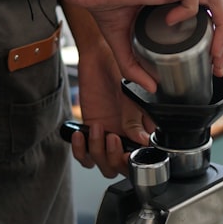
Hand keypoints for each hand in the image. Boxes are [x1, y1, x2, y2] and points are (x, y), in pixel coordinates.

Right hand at [46, 0, 222, 91]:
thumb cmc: (100, 0)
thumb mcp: (120, 41)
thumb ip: (134, 65)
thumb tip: (151, 87)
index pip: (209, 9)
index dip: (217, 34)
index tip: (212, 61)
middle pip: (221, 4)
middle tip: (217, 63)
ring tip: (214, 52)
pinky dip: (189, 12)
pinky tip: (172, 24)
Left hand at [61, 2, 152, 177]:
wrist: (97, 56)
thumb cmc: (119, 68)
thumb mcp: (130, 94)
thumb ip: (135, 120)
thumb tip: (142, 142)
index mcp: (141, 129)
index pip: (142, 157)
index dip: (135, 161)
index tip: (129, 154)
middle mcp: (125, 136)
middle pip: (121, 167)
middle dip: (115, 159)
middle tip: (112, 140)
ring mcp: (107, 136)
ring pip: (103, 164)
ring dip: (98, 152)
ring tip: (98, 129)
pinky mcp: (89, 132)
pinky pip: (84, 155)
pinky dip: (80, 150)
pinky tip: (80, 133)